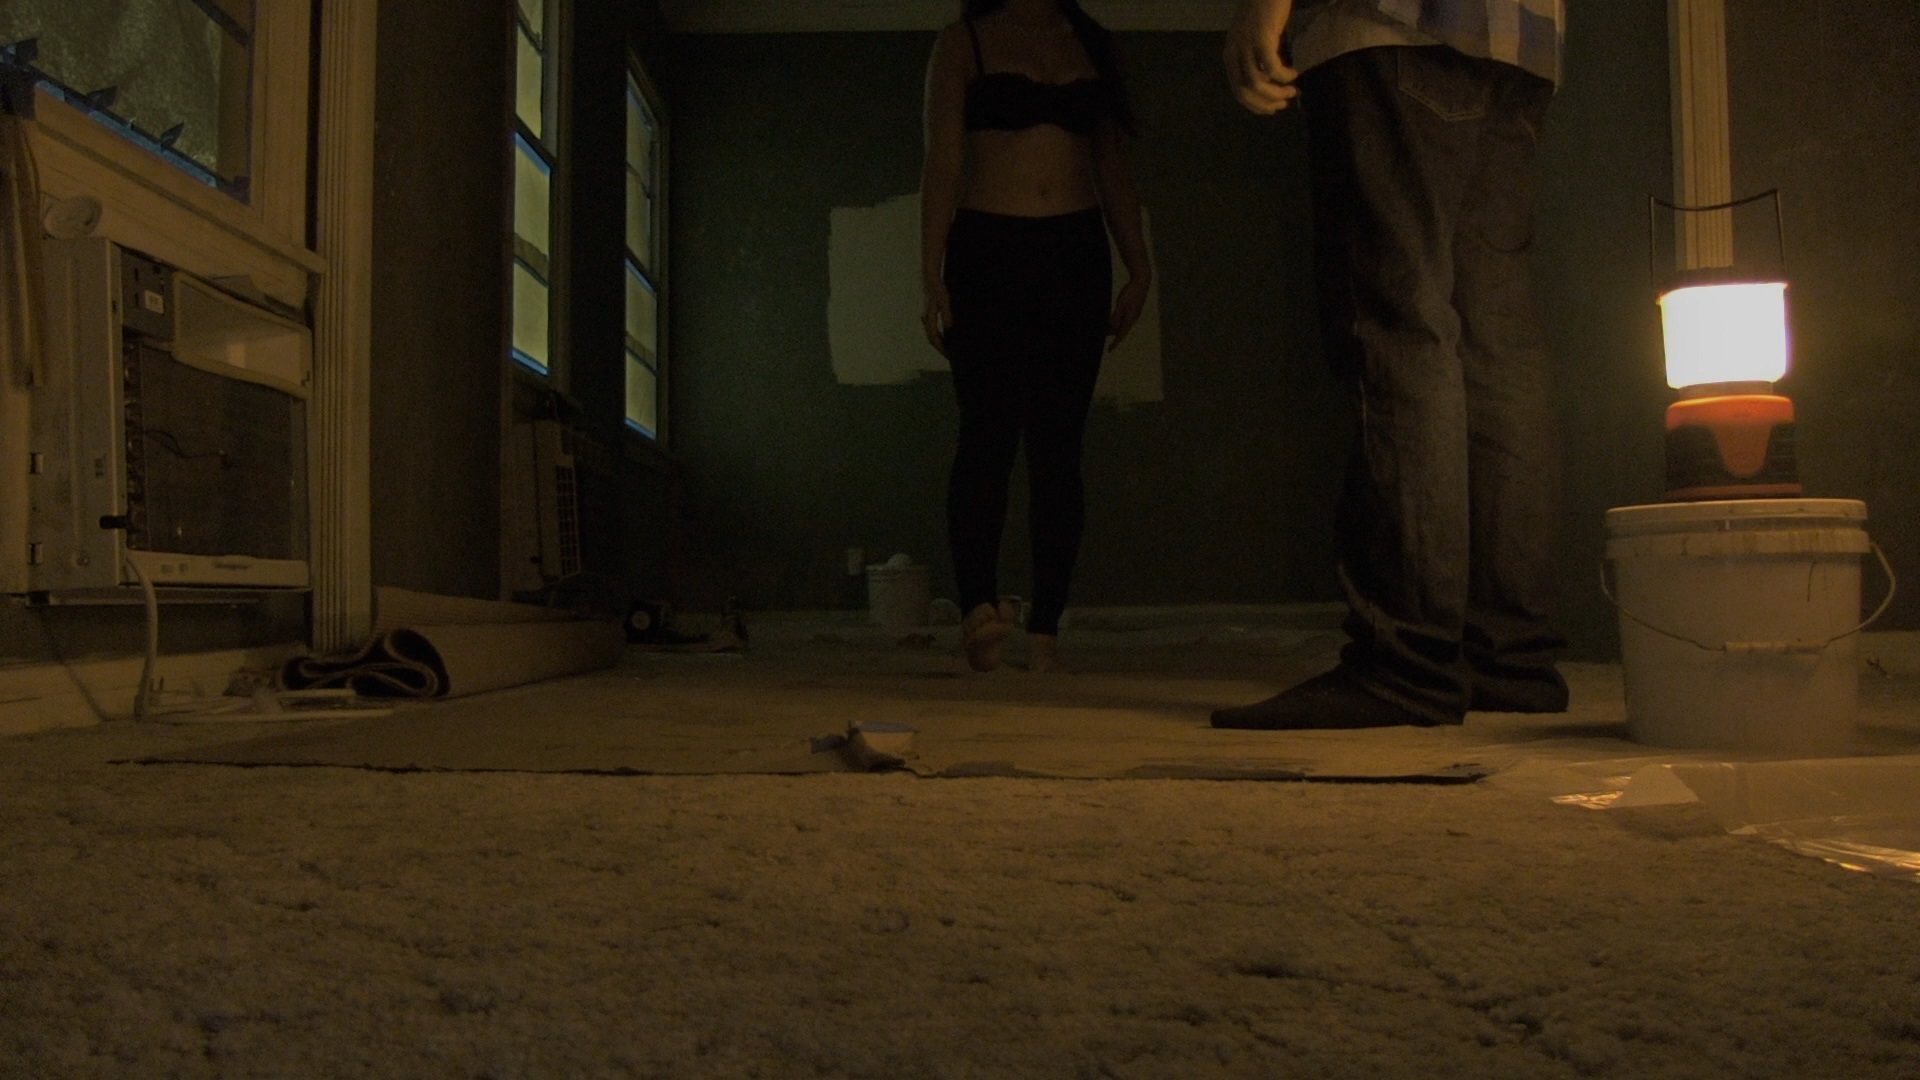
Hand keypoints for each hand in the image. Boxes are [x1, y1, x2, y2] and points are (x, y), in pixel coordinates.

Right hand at [922, 284, 952, 355]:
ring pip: (932, 333)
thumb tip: (949, 328)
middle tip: (948, 355)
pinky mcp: (930, 313)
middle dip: (939, 347)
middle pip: (932, 337)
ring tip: (947, 347)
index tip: (947, 354)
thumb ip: (947, 315)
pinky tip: (945, 334)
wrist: (930, 278)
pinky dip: (939, 334)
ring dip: (939, 341)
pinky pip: (933, 327)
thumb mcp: (945, 301)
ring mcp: (927, 316)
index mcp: (930, 317)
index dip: (940, 347)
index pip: (933, 337)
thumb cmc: (938, 288)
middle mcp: (927, 318)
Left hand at [1108, 276, 1149, 351]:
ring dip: (1114, 326)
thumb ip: (1116, 316)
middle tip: (1102, 334)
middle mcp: (1133, 318)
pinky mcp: (1135, 309)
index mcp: (1130, 318)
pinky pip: (1125, 318)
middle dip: (1112, 333)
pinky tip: (1113, 318)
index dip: (1115, 343)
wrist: (1142, 281)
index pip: (1121, 334)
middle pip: (1122, 330)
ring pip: (1123, 324)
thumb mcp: (1121, 304)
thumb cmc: (1131, 292)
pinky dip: (1118, 320)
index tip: (1109, 350)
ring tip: (1105, 326)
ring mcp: (1135, 313)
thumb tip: (1111, 327)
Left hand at [1223, 0, 1298, 114]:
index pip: (1238, 92)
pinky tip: (1294, 73)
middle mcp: (1234, 54)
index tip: (1273, 108)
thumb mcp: (1252, 41)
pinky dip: (1284, 76)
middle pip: (1245, 93)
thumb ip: (1254, 60)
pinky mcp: (1261, 39)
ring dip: (1277, 93)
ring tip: (1292, 91)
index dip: (1256, 105)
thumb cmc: (1263, 13)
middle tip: (1284, 104)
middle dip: (1266, 104)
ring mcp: (1246, 47)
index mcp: (1230, 56)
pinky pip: (1272, 69)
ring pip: (1258, 84)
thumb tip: (1269, 83)